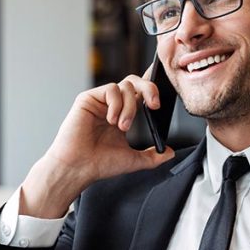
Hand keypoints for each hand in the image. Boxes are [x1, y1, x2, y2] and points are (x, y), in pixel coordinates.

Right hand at [21, 73, 175, 217]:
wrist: (79, 168)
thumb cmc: (99, 164)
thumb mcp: (134, 160)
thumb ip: (153, 156)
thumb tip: (169, 153)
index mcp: (123, 115)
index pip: (139, 94)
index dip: (151, 87)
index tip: (162, 93)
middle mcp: (112, 105)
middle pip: (135, 82)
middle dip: (150, 89)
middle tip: (154, 106)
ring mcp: (100, 101)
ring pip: (125, 85)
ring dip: (130, 107)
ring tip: (122, 127)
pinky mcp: (88, 98)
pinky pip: (111, 89)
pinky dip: (116, 104)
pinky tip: (111, 120)